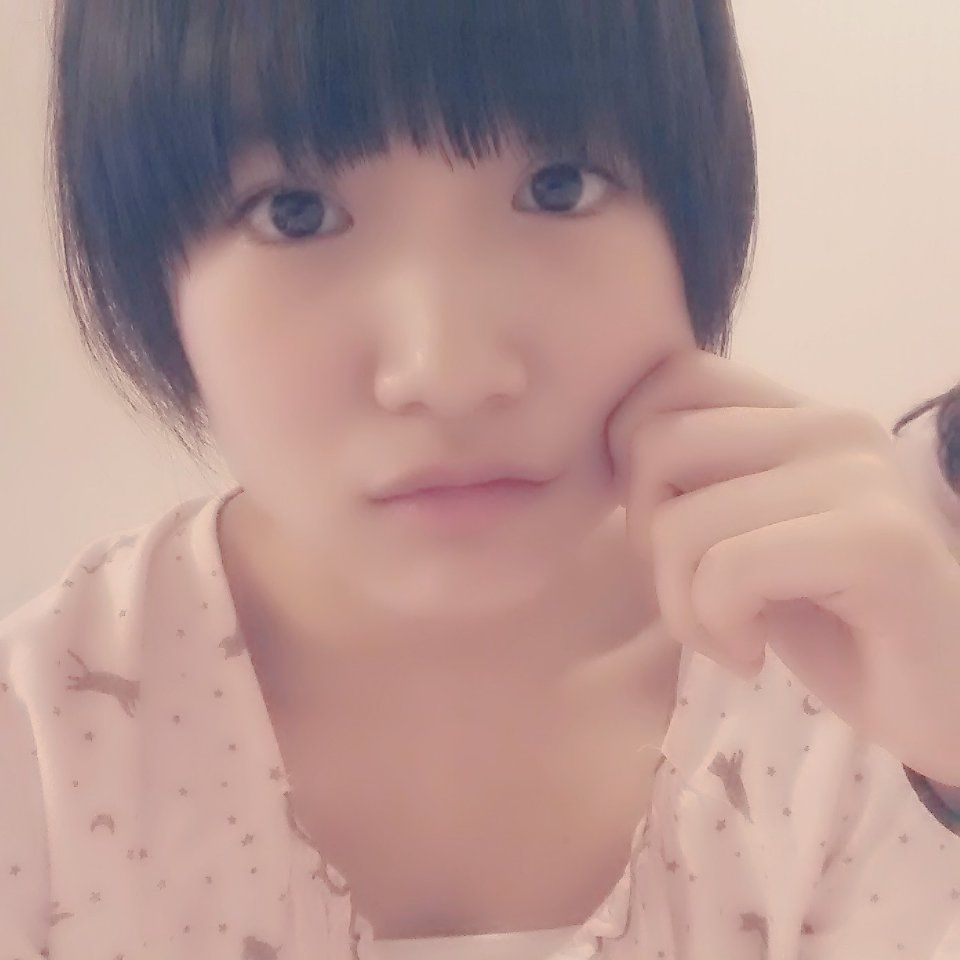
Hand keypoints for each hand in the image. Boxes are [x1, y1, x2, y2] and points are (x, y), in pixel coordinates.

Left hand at [604, 347, 959, 786]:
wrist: (945, 704)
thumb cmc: (835, 625)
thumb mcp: (748, 537)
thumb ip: (698, 482)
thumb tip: (609, 450)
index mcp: (800, 415)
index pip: (671, 377)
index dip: (629, 454)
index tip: (665, 530)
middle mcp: (833, 425)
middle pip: (655, 444)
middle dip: (645, 536)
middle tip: (696, 591)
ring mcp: (860, 478)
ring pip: (680, 521)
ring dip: (681, 604)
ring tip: (732, 633)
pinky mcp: (876, 543)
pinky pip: (726, 572)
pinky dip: (717, 629)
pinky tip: (754, 653)